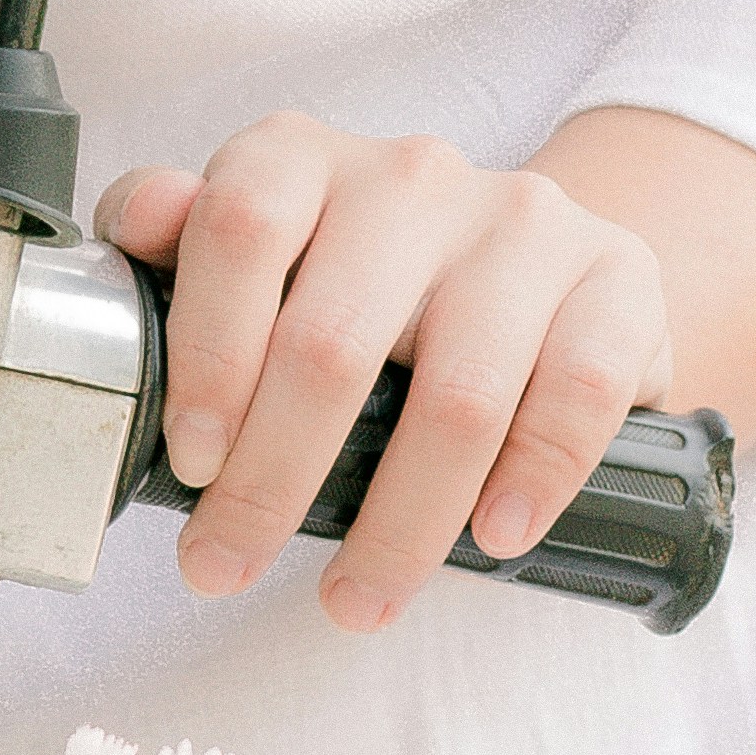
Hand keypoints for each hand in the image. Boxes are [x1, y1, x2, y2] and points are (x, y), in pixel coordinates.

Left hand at [88, 117, 674, 634]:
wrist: (528, 266)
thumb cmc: (359, 276)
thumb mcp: (257, 252)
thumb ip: (181, 237)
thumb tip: (139, 224)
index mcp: (303, 155)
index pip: (240, 229)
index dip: (209, 355)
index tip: (193, 462)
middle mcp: (411, 175)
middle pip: (332, 339)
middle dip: (271, 481)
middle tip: (228, 566)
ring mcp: (522, 222)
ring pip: (456, 392)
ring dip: (399, 522)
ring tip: (355, 599)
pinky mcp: (616, 278)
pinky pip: (576, 391)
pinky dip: (533, 479)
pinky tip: (493, 536)